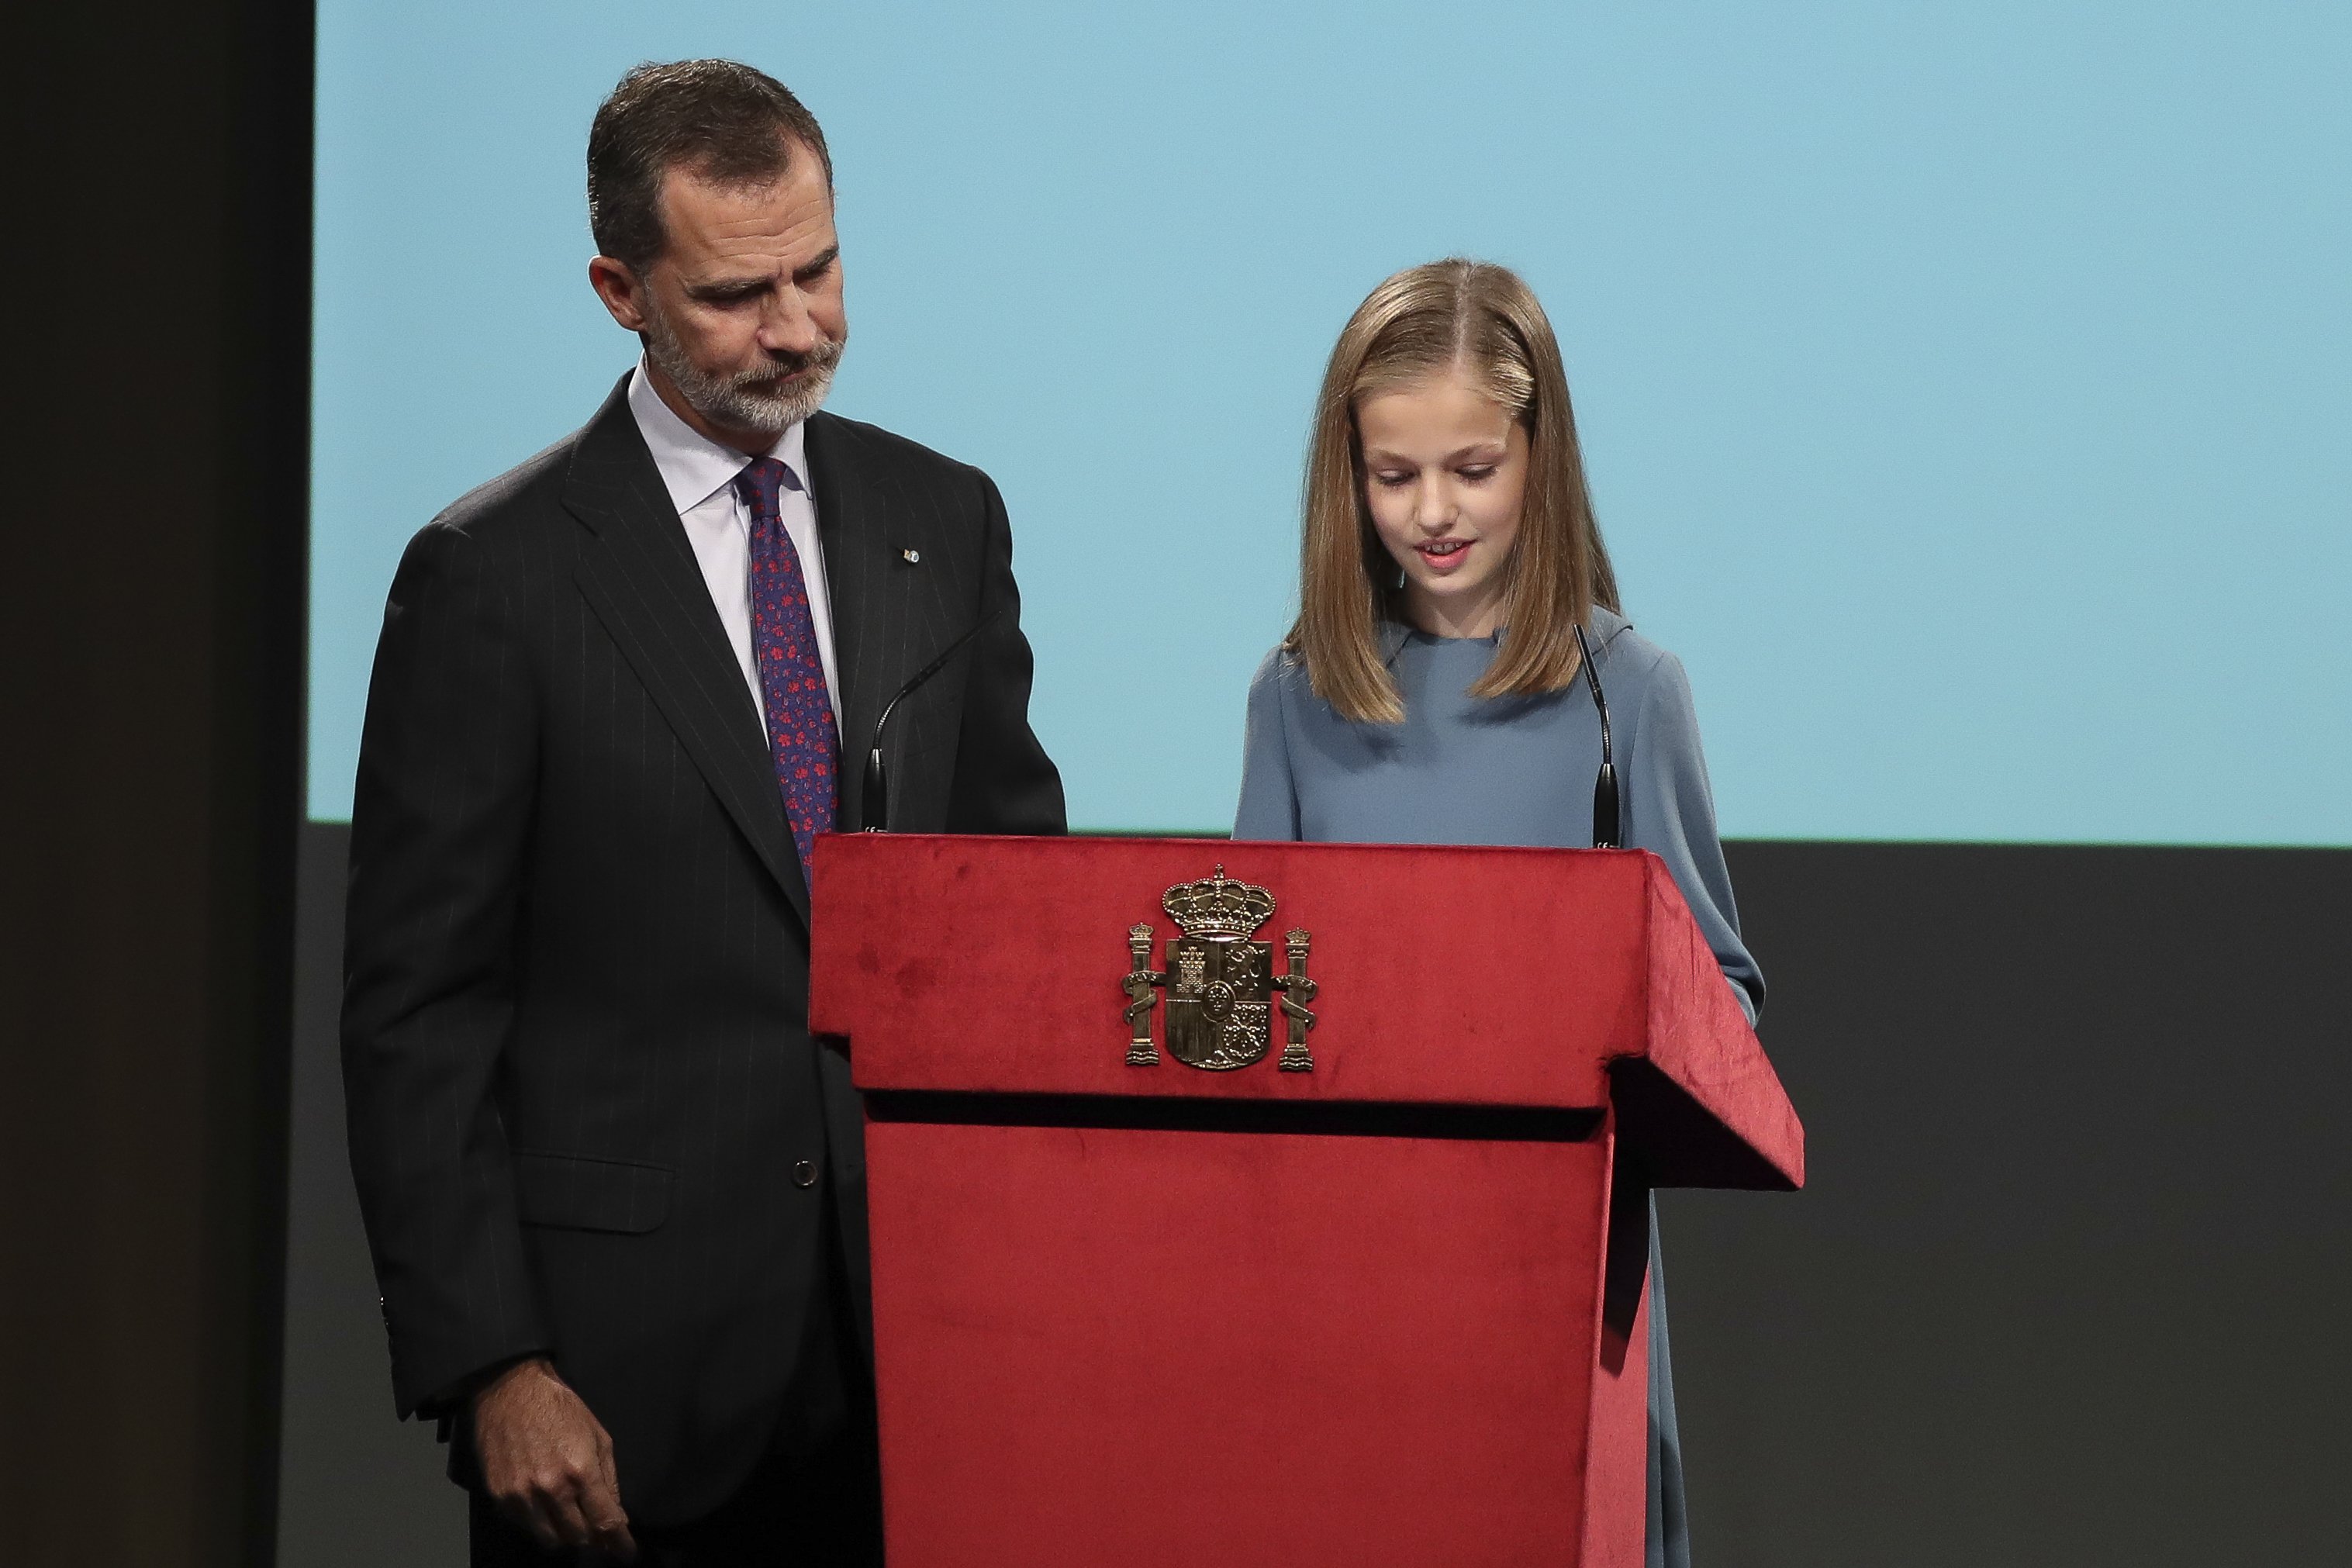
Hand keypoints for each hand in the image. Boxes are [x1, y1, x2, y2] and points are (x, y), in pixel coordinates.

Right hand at [472, 1357, 637, 1560]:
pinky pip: (525, 1527)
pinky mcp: (500, 1497)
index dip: (620, 1543)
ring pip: (550, 1539)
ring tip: (572, 1519)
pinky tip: (545, 1506)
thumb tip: (617, 1515)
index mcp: (580, 1471)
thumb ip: (609, 1479)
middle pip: (578, 1537)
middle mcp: (550, 1489)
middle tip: (598, 1528)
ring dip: (566, 1535)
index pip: (605, 1522)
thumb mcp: (598, 1436)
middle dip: (593, 1538)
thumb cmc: (560, 1408)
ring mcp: (522, 1496)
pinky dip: (539, 1523)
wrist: (511, 1391)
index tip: (627, 1553)